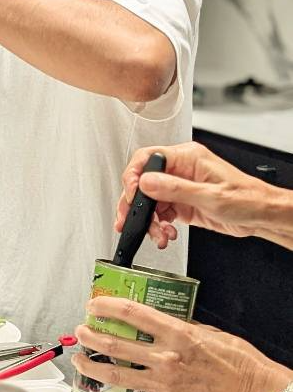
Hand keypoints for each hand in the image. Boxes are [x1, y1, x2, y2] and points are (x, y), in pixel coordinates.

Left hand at [73, 297, 290, 391]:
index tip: (94, 306)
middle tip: (82, 333)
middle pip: (115, 345)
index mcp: (176, 334)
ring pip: (117, 376)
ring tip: (82, 362)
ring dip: (93, 368)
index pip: (131, 313)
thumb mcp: (206, 330)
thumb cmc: (238, 361)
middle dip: (90, 337)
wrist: (255, 390)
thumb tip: (155, 322)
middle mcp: (166, 359)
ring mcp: (165, 386)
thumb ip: (178, 326)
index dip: (106, 307)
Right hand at [115, 142, 268, 248]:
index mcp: (187, 157)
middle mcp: (181, 170)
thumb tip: (146, 182)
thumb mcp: (210, 195)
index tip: (131, 195)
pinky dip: (158, 226)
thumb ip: (175, 188)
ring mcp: (181, 188)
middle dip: (136, 204)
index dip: (134, 175)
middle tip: (129, 220)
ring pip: (150, 201)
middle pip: (144, 182)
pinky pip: (160, 213)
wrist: (262, 217)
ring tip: (157, 234)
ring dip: (149, 220)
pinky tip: (165, 234)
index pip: (148, 158)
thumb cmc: (247, 200)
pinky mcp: (182, 204)